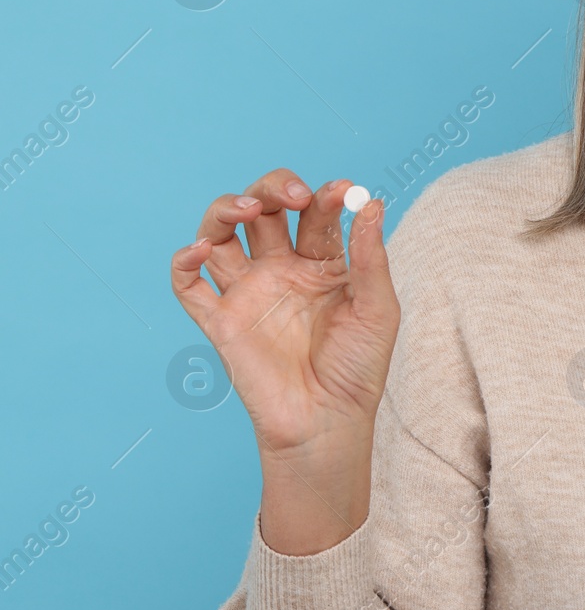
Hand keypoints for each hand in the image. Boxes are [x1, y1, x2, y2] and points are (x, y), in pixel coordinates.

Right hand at [169, 170, 400, 460]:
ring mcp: (248, 292)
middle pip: (263, 210)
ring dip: (225, 209)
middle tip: (294, 195)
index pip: (315, 213)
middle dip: (273, 188)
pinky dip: (182, 261)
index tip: (344, 191)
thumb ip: (371, 258)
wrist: (328, 421)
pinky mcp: (220, 319)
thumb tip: (374, 203)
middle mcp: (280, 270)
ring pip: (219, 233)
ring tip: (247, 208)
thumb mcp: (377, 308)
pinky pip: (187, 285)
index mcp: (320, 263)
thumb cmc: (358, 368)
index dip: (326, 196)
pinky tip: (199, 250)